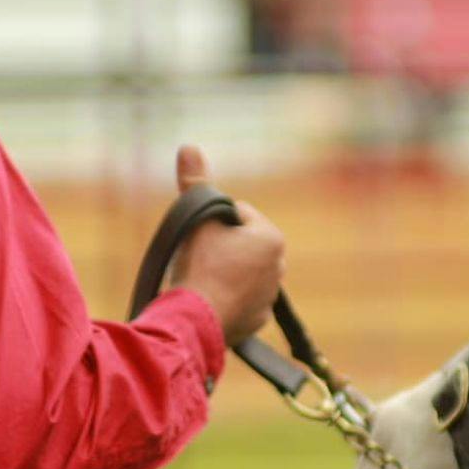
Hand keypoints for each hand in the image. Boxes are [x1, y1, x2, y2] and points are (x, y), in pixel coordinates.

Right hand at [169, 146, 284, 346]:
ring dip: (223, 273)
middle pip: (241, 245)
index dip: (213, 222)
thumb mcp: (196, 218)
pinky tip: (208, 300)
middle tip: (198, 259)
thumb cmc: (200, 265)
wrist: (196, 318)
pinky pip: (239, 301)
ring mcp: (269, 298)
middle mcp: (279, 268)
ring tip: (201, 280)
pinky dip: (225, 299)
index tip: (200, 236)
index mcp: (271, 238)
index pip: (237, 215)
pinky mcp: (257, 321)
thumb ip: (195, 182)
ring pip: (239, 274)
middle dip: (222, 248)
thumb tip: (189, 147)